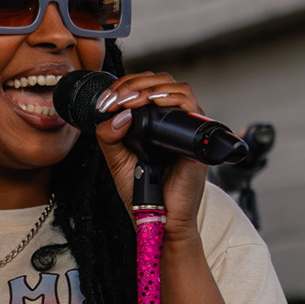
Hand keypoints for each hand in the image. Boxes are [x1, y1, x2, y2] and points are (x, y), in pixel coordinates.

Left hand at [93, 72, 209, 241]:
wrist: (161, 221)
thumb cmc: (143, 195)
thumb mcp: (117, 160)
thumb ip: (110, 137)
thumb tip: (117, 114)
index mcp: (156, 124)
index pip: (146, 87)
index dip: (125, 85)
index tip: (107, 99)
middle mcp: (174, 123)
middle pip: (161, 81)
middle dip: (133, 83)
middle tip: (115, 98)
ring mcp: (188, 130)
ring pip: (177, 88)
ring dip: (150, 87)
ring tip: (130, 99)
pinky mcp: (197, 140)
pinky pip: (192, 108)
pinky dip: (172, 98)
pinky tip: (153, 102)